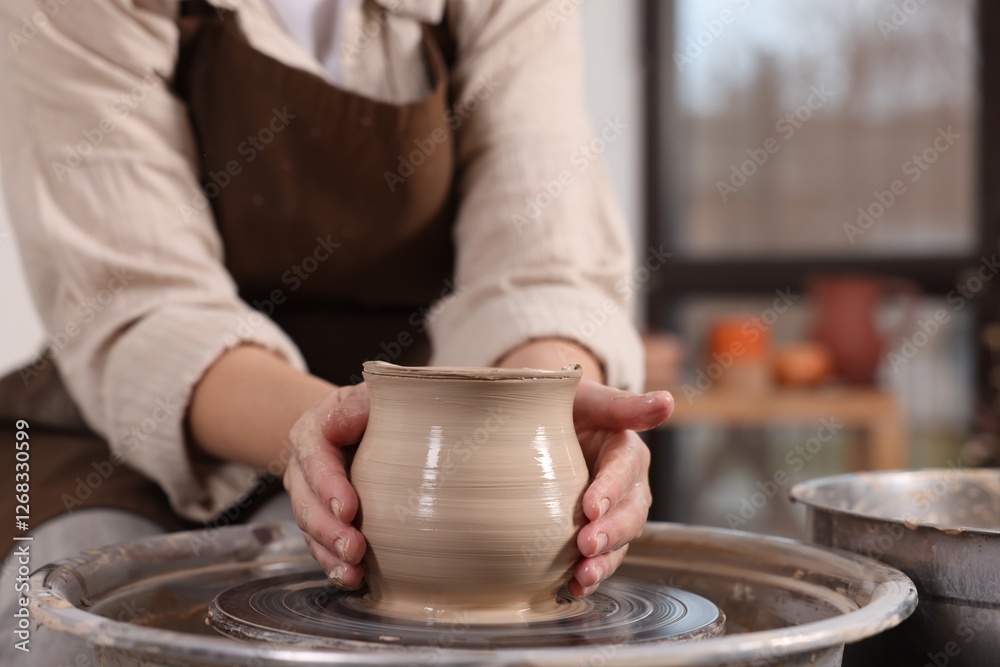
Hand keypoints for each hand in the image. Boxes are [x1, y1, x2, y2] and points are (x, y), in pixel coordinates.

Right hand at [283, 384, 369, 588]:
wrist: (357, 424)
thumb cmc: (368, 410)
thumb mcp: (364, 395)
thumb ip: (356, 405)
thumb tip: (341, 424)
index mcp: (312, 432)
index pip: (315, 460)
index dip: (328, 486)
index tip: (349, 509)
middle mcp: (302, 468)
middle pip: (306, 502)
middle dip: (327, 529)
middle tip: (354, 548)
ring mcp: (308, 497)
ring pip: (309, 529)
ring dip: (330, 554)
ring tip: (353, 571)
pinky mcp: (320, 520)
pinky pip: (319, 546)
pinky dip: (333, 565)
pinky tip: (352, 578)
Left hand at [569, 380, 672, 595]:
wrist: (545, 423)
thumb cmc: (568, 407)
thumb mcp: (590, 398)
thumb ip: (625, 404)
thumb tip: (668, 402)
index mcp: (628, 451)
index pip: (623, 472)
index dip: (610, 490)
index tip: (590, 507)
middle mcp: (628, 486)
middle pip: (629, 514)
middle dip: (610, 532)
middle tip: (586, 544)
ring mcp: (614, 513)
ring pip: (619, 542)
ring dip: (604, 561)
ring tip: (584, 576)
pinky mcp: (596, 531)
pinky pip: (600, 558)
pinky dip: (590, 575)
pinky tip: (574, 587)